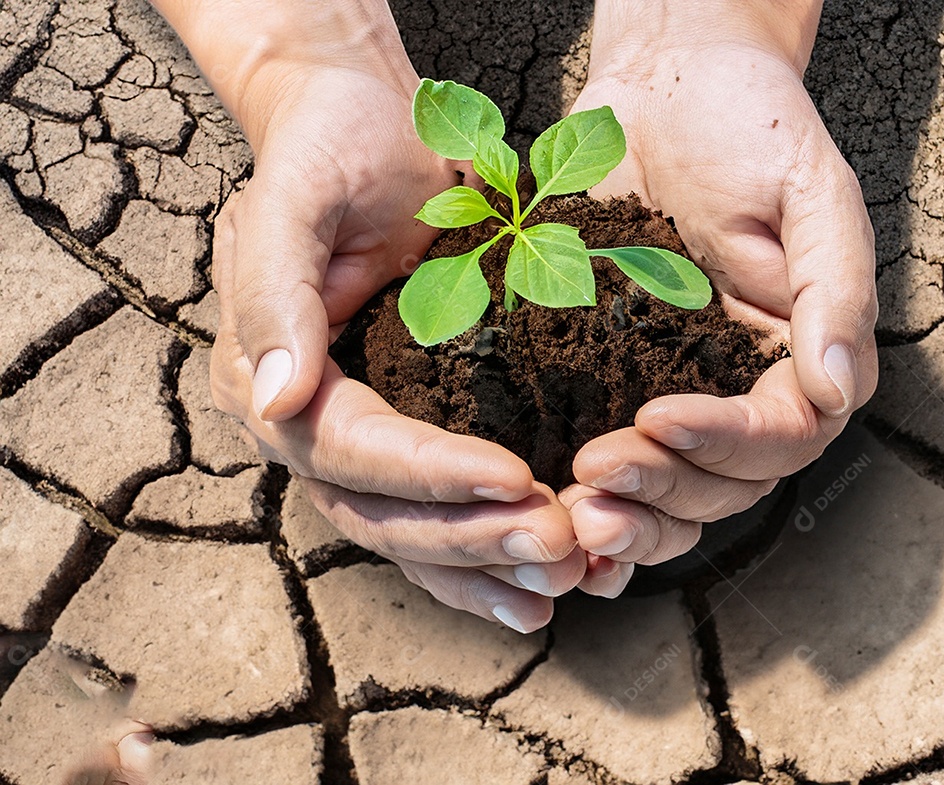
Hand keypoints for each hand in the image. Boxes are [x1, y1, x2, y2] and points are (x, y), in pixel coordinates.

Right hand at [154, 2, 584, 629]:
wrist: (364, 129)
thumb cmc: (329, 149)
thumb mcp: (292, 200)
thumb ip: (274, 293)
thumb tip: (277, 399)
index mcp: (267, 375)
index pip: (347, 448)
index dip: (429, 473)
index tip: (516, 478)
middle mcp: (307, 422)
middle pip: (381, 512)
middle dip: (471, 535)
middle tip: (561, 542)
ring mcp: (357, 436)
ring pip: (412, 533)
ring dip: (488, 565)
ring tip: (567, 575)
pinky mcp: (407, 430)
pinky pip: (438, 512)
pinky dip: (485, 554)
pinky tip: (541, 584)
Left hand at [565, 3, 878, 588]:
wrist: (664, 86)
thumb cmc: (748, 125)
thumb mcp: (811, 193)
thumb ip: (835, 291)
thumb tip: (836, 389)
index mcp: (795, 357)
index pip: (779, 435)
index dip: (724, 441)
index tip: (658, 416)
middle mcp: (738, 390)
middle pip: (721, 483)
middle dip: (661, 488)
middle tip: (595, 472)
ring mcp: (673, 391)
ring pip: (668, 492)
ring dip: (626, 515)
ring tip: (570, 509)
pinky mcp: (609, 382)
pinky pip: (611, 458)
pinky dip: (590, 499)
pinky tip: (551, 510)